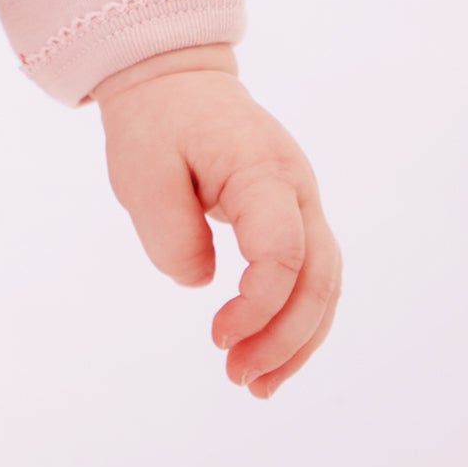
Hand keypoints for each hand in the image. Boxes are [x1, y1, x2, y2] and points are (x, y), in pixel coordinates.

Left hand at [92, 49, 339, 397]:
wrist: (174, 79)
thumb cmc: (156, 123)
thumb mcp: (142, 173)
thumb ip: (171, 232)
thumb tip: (203, 283)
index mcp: (262, 170)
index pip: (284, 251)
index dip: (259, 305)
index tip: (217, 337)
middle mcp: (298, 186)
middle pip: (319, 276)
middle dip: (285, 338)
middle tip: (238, 378)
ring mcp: (302, 201)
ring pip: (325, 283)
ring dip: (298, 340)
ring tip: (257, 386)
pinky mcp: (293, 216)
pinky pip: (310, 275)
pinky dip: (297, 321)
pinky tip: (269, 358)